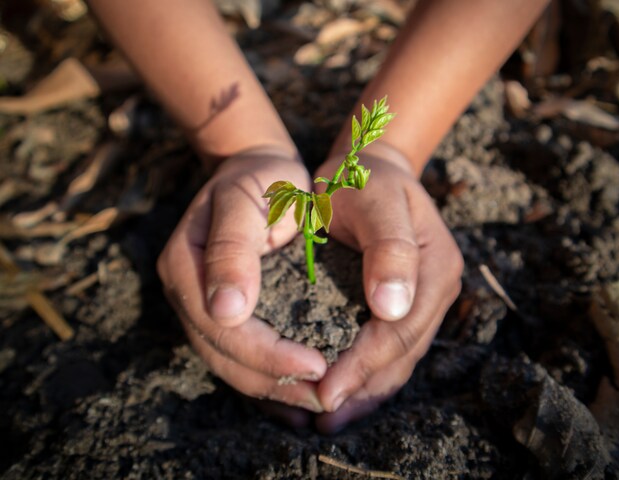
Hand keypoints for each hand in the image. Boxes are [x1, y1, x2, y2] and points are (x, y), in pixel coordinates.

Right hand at [157, 147, 326, 416]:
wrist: (259, 169)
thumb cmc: (261, 178)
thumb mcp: (246, 200)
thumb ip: (232, 250)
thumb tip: (226, 312)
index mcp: (185, 265)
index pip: (222, 328)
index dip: (267, 354)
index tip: (317, 365)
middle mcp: (187, 291)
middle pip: (222, 354)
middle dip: (273, 380)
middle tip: (324, 395)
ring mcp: (200, 303)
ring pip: (229, 362)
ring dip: (272, 386)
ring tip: (317, 398)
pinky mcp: (222, 309)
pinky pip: (239, 355)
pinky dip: (268, 376)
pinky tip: (298, 393)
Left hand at [313, 144, 463, 432]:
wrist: (368, 168)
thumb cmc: (362, 178)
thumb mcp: (373, 198)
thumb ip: (388, 248)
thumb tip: (391, 308)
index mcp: (436, 267)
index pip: (400, 330)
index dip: (363, 364)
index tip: (325, 389)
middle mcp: (436, 290)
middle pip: (402, 354)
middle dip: (361, 386)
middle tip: (319, 412)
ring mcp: (424, 301)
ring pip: (398, 361)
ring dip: (364, 390)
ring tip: (326, 415)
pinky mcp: (405, 306)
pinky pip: (389, 351)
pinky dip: (365, 376)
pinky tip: (340, 392)